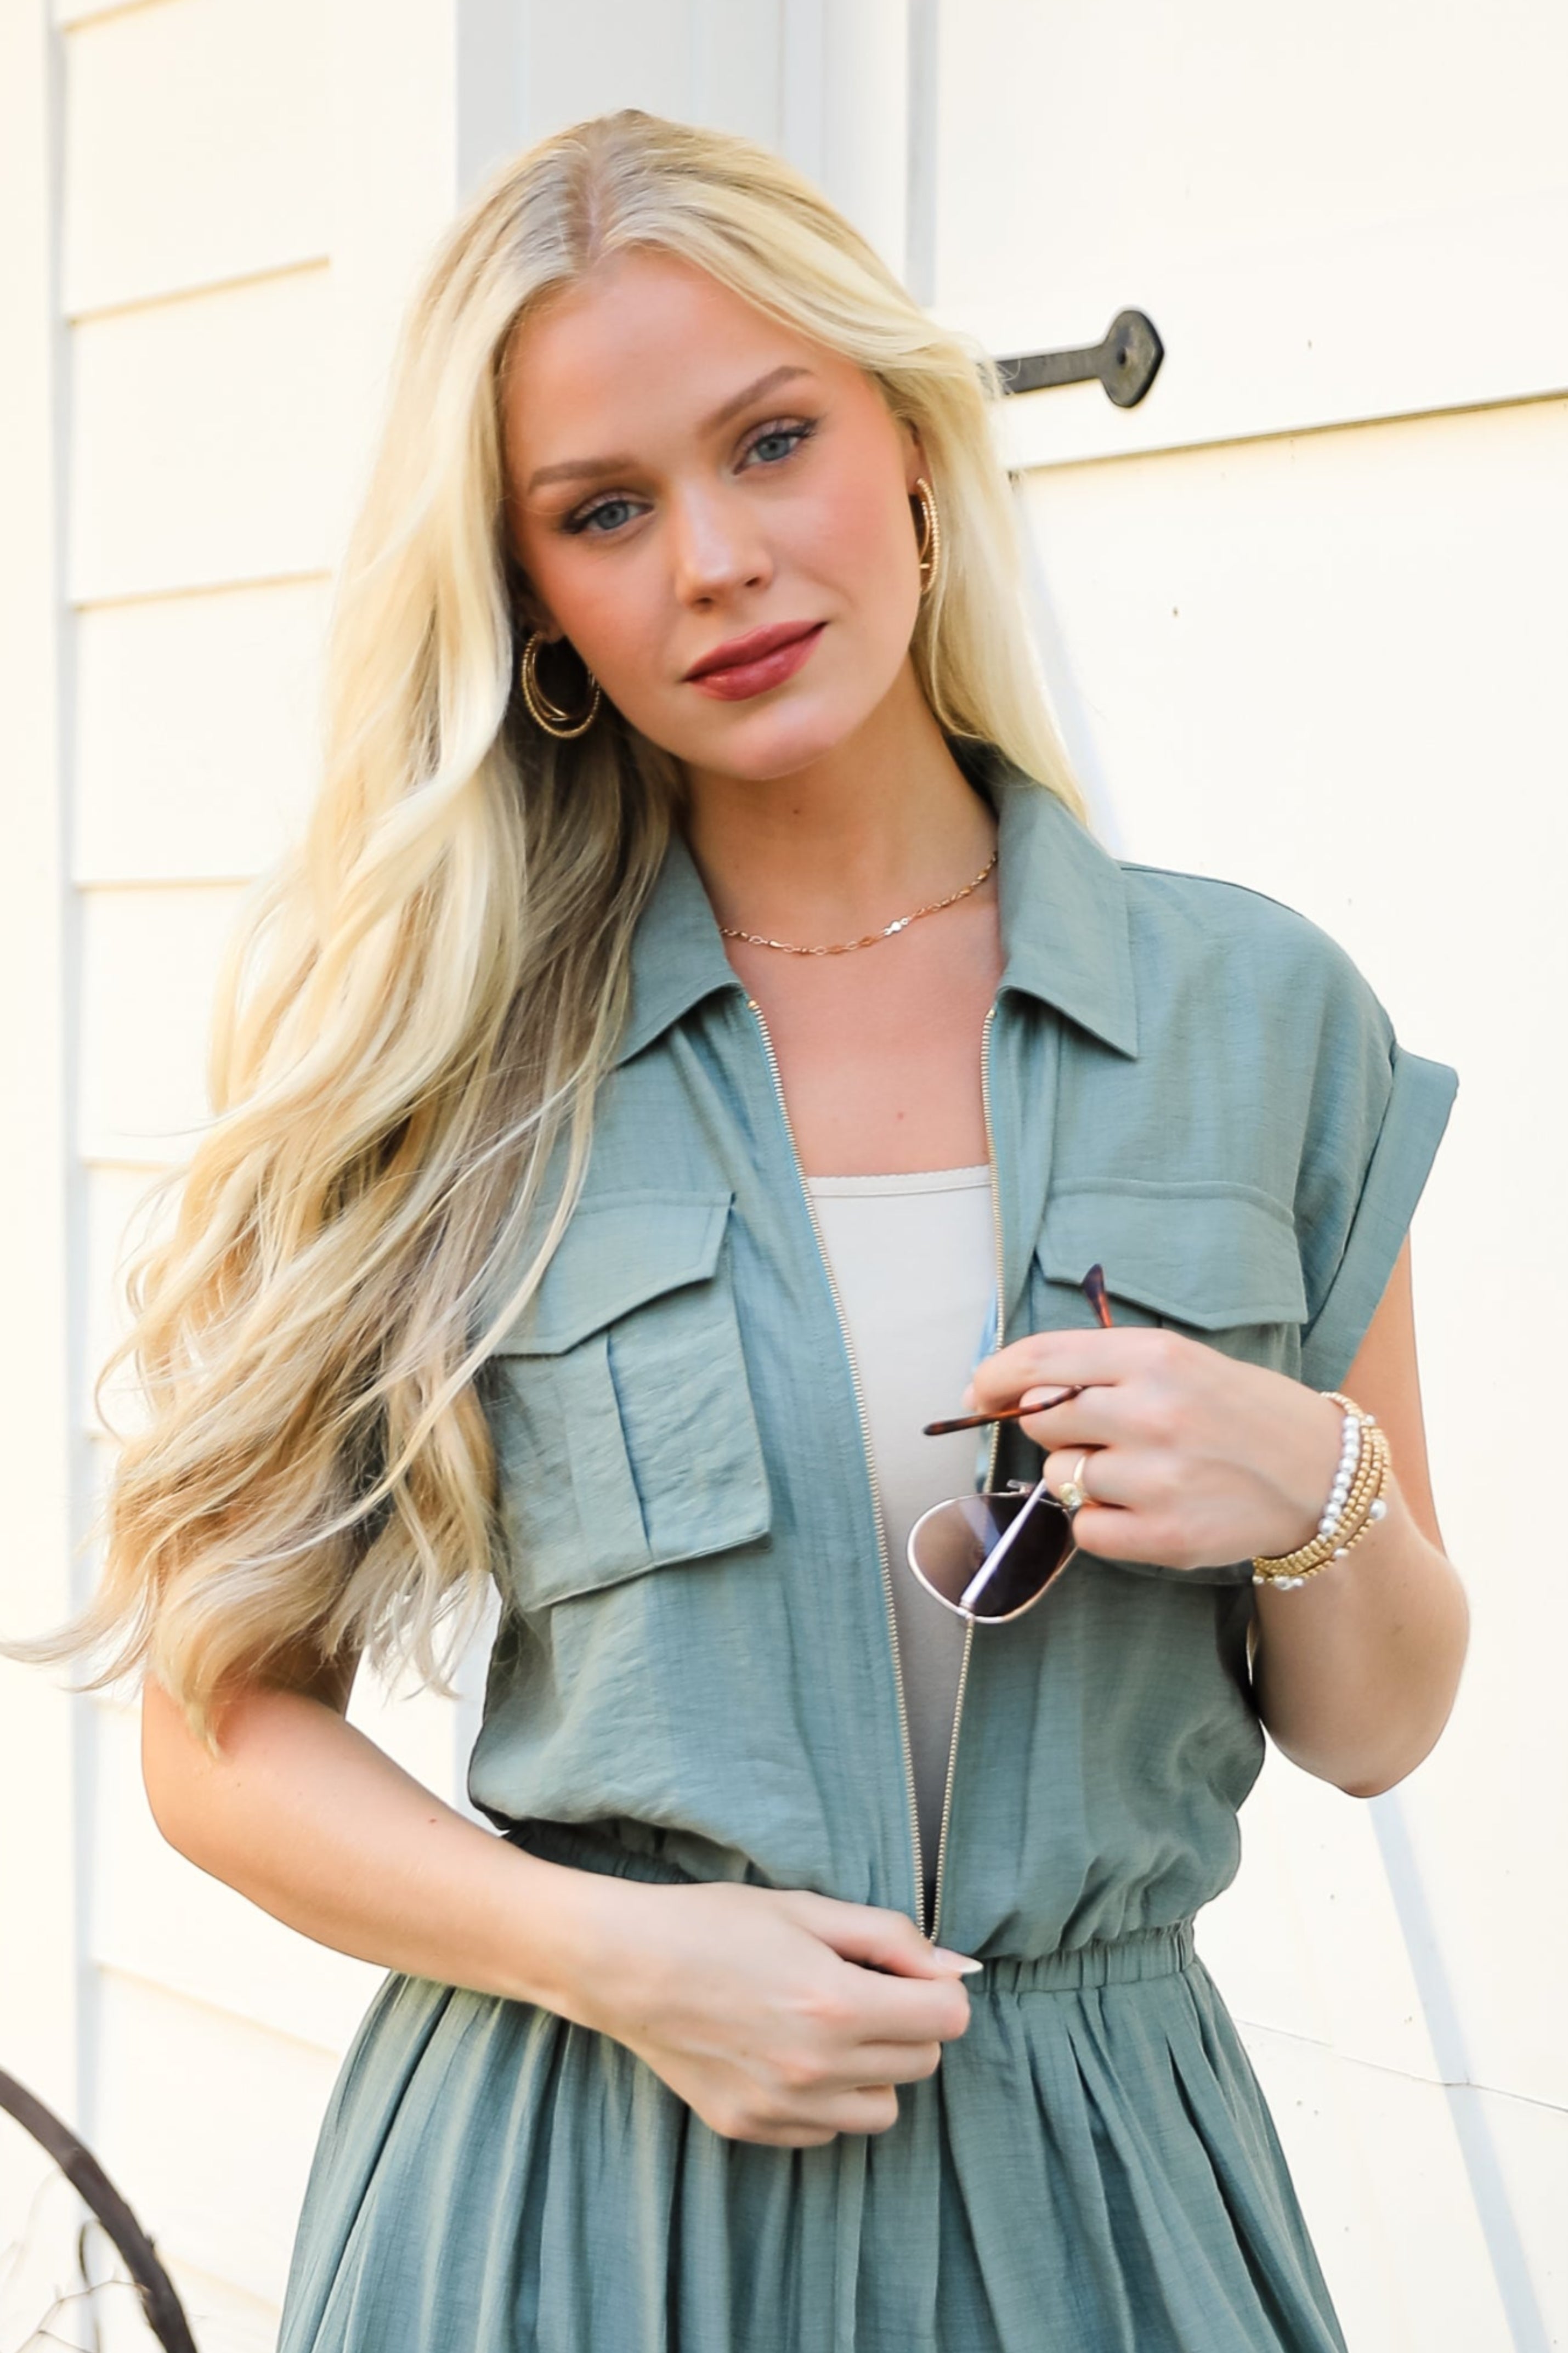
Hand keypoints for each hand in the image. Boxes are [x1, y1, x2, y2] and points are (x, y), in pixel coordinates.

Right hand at [564, 1877, 975, 2145]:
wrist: (624, 1965)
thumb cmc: (714, 1923)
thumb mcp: (807, 1908)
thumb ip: (891, 1937)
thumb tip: (956, 1968)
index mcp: (836, 2005)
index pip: (947, 2020)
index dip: (937, 1988)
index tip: (909, 1972)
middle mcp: (816, 2070)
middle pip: (921, 2064)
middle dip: (908, 2023)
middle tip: (863, 1988)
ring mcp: (782, 2109)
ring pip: (881, 2110)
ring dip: (874, 2070)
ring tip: (829, 2027)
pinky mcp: (751, 2129)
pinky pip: (826, 2130)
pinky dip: (825, 2099)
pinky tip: (787, 2053)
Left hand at [965, 1326, 1343, 1570]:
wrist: (1319, 1473)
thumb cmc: (1235, 1410)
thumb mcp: (1178, 1361)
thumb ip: (1100, 1368)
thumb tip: (1012, 1391)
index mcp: (1156, 1356)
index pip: (1041, 1361)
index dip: (996, 1377)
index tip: (980, 1392)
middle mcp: (1155, 1412)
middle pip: (1042, 1420)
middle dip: (1057, 1427)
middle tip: (1103, 1432)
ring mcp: (1159, 1478)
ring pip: (1060, 1476)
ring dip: (1083, 1476)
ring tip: (1140, 1470)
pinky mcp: (1166, 1536)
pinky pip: (1085, 1529)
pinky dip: (1102, 1522)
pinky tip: (1144, 1507)